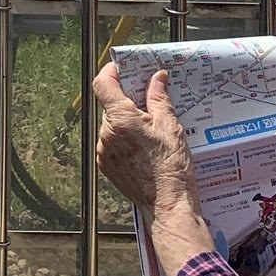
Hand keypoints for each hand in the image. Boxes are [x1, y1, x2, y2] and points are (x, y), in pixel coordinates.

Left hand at [92, 63, 213, 275]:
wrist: (169, 207)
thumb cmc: (172, 168)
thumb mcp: (170, 126)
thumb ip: (159, 97)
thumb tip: (157, 77)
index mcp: (121, 119)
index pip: (102, 84)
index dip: (111, 73)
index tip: (123, 69)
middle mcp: (106, 134)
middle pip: (109, 105)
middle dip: (127, 100)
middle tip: (148, 101)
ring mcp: (104, 151)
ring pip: (111, 125)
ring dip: (126, 122)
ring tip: (150, 130)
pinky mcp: (106, 166)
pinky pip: (111, 143)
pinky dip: (124, 139)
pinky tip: (143, 147)